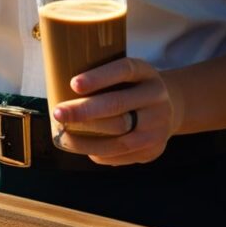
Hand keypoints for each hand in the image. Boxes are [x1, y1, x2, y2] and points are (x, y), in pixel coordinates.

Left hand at [50, 57, 183, 165]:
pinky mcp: (154, 150)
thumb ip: (102, 77)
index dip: (98, 77)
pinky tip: (81, 147)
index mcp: (146, 72)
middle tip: (58, 112)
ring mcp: (158, 126)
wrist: (169, 107)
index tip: (73, 84)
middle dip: (83, 111)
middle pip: (118, 106)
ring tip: (63, 134)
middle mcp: (156, 98)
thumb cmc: (131, 87)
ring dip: (86, 139)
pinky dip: (98, 152)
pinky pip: (121, 155)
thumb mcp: (126, 73)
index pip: (124, 70)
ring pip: (119, 138)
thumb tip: (57, 82)